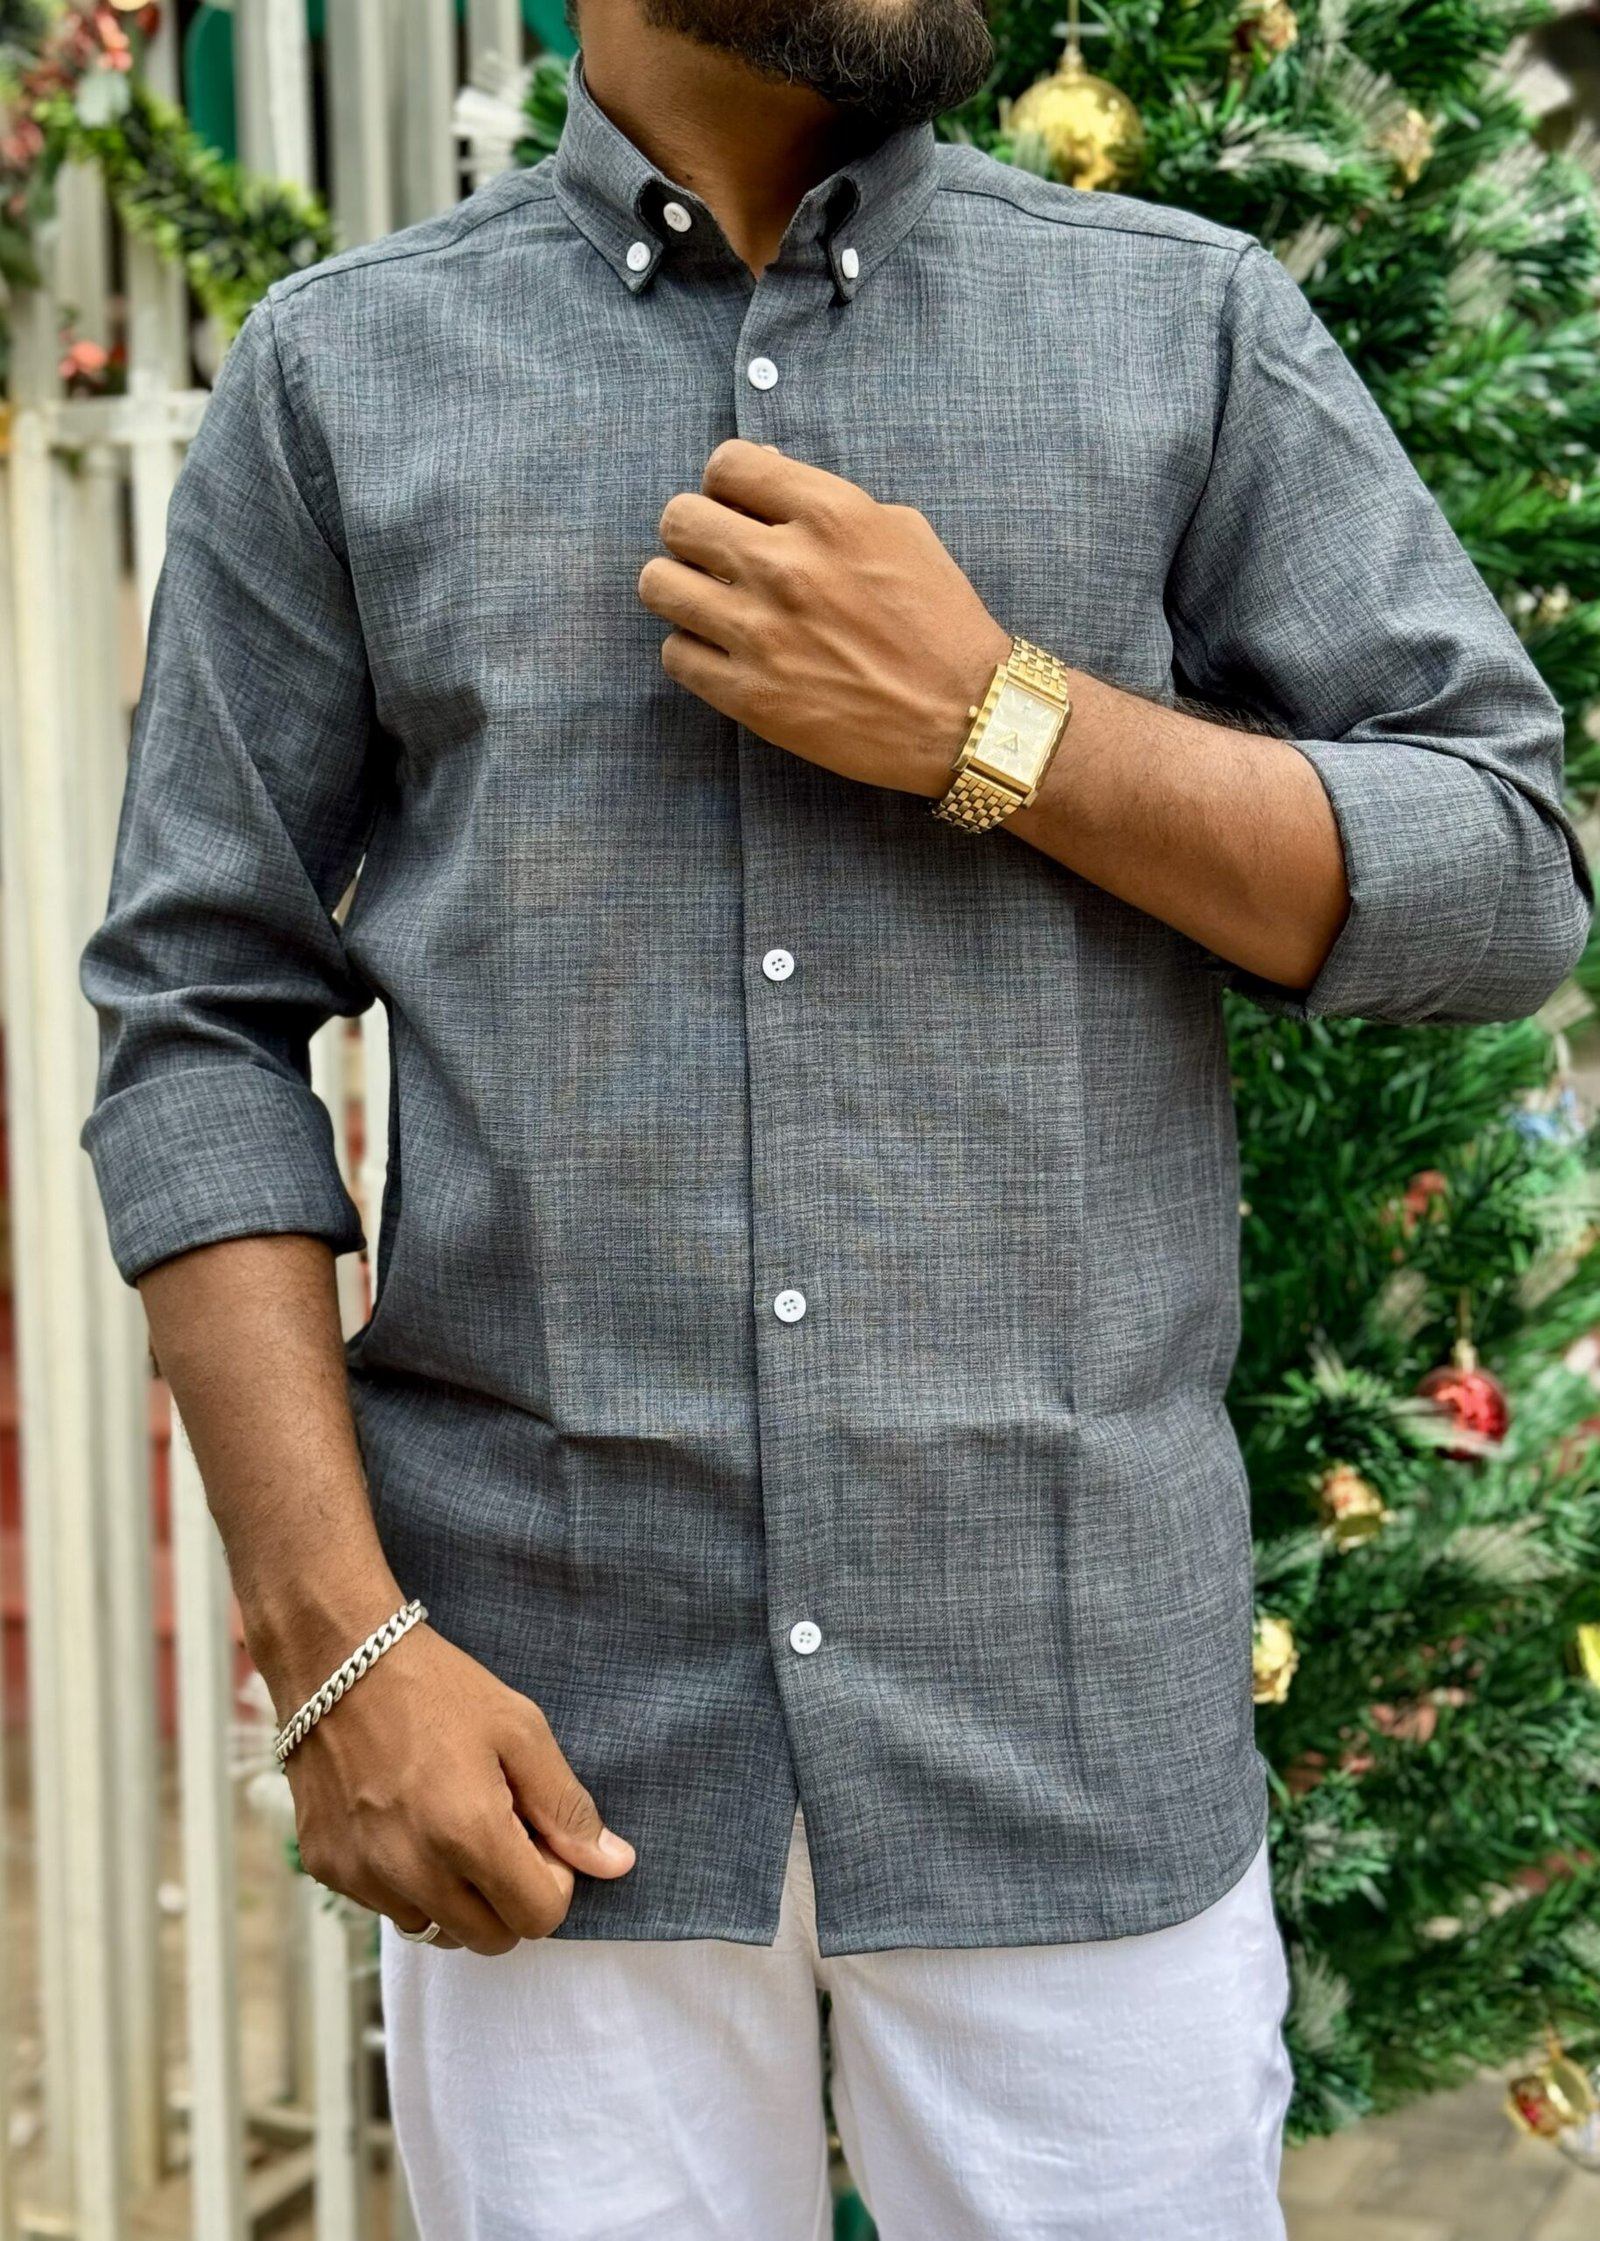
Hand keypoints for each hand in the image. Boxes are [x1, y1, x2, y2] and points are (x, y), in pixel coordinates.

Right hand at [283, 1624, 634, 1953]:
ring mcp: (363, 1875)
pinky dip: (407, 1882)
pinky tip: (404, 1821)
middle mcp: (412, 1869)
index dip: (553, 1882)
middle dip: (509, 1898)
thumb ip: (567, 1807)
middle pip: (490, 1939)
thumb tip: (615, 1865)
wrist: (337, 1660)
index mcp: (468, 1833)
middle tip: (500, 1832)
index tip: (538, 1837)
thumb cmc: (437, 1687)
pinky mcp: (328, 1868)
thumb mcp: (520, 1730)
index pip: (538, 1918)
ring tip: (449, 1825)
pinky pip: (385, 1905)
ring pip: (436, 1930)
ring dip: (456, 1897)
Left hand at [639, 439, 1012, 797]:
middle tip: (715, 558)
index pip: (726, 464)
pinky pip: (675, 655)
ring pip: (659, 585)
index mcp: (830, 514)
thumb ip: (826, 500)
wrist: (968, 716)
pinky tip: (723, 653)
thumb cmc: (939, 621)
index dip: (726, 484)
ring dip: (680, 590)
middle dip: (694, 534)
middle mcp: (787, 565)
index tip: (738, 508)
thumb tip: (762, 473)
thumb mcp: (900, 531)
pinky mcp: (750, 695)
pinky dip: (692, 651)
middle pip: (679, 519)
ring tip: (708, 604)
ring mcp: (762, 633)